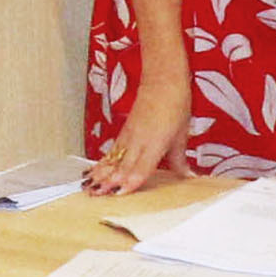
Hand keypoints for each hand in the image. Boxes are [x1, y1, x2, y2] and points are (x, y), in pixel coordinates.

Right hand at [87, 77, 193, 194]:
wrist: (163, 81)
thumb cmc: (174, 105)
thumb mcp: (181, 135)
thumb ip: (179, 159)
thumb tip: (188, 176)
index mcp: (155, 142)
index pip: (142, 166)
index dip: (131, 180)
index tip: (120, 192)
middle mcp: (139, 140)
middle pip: (122, 165)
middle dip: (108, 181)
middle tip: (96, 194)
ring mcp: (129, 136)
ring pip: (112, 159)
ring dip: (100, 174)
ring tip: (88, 187)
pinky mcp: (123, 132)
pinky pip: (110, 152)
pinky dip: (100, 163)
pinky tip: (92, 172)